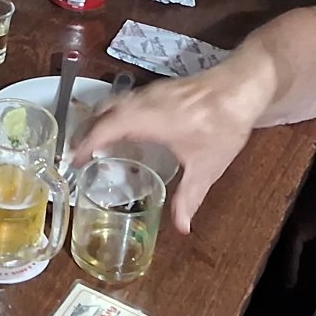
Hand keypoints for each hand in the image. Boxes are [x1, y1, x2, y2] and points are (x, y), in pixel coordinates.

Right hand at [73, 63, 266, 232]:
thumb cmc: (222, 125)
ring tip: (91, 141)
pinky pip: (125, 98)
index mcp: (148, 119)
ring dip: (98, 119)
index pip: (105, 128)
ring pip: (113, 101)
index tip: (73, 160)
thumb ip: (189, 197)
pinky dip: (113, 112)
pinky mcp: (160, 88)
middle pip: (103, 111)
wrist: (241, 87)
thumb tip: (181, 228)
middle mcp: (143, 101)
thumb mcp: (206, 167)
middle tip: (74, 153)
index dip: (86, 143)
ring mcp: (151, 91)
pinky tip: (121, 127)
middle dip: (85, 131)